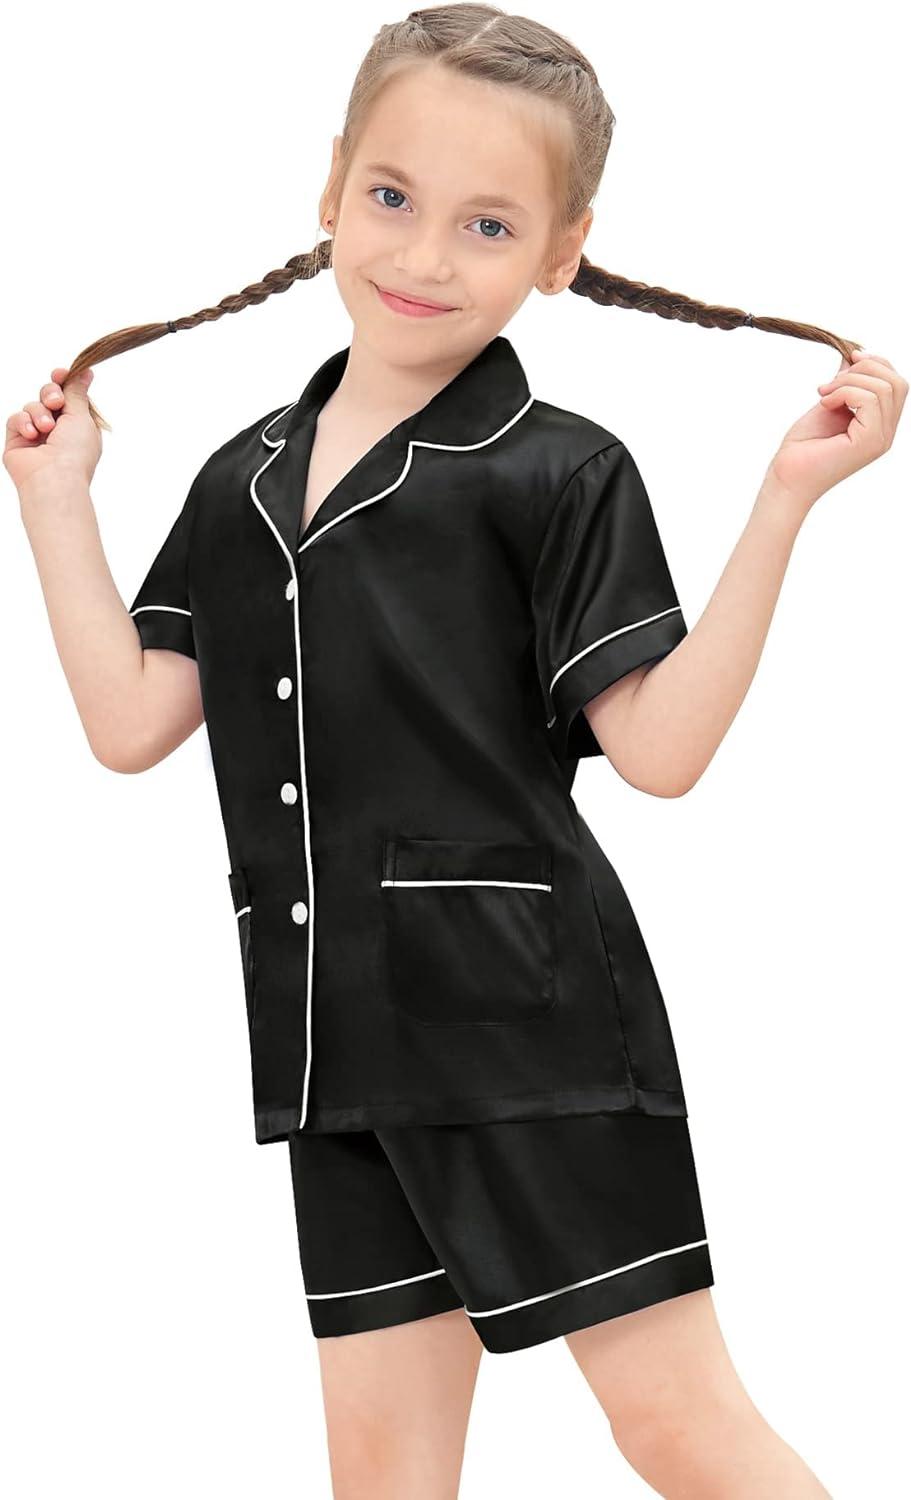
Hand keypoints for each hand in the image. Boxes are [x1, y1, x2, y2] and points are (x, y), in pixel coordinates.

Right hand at [3, 367, 103, 498]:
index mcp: (77, 426)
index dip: (64, 382)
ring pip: (32, 405)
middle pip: (48, 396)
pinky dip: (23, 422)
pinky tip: (31, 434)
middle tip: (56, 402)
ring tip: (46, 428)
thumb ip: (77, 392)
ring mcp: (37, 436)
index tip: (62, 373)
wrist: (54, 479)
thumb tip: (86, 372)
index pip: (68, 396)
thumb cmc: (74, 453)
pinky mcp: (17, 441)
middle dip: (51, 394)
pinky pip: (16, 418)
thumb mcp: (82, 416)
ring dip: (39, 412)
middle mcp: (58, 430)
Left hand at [764, 349, 906, 514]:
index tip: (849, 358)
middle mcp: (885, 433)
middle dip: (865, 368)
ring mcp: (880, 439)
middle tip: (832, 381)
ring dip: (849, 381)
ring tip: (823, 394)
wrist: (787, 477)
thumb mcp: (828, 404)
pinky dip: (843, 392)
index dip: (877, 363)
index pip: (896, 383)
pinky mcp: (869, 442)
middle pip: (898, 382)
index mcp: (879, 425)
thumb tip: (854, 356)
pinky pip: (870, 399)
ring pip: (884, 388)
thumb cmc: (802, 448)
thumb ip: (846, 384)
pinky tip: (824, 404)